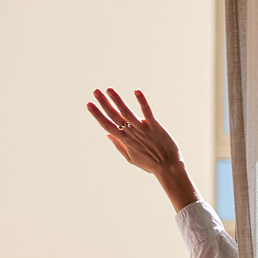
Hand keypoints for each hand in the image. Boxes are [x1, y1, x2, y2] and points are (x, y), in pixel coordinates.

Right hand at [86, 88, 196, 210]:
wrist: (168, 168)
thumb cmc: (150, 164)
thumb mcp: (131, 158)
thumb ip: (119, 145)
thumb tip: (108, 134)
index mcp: (125, 141)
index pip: (107, 125)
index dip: (97, 115)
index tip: (89, 104)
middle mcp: (132, 134)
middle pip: (114, 116)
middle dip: (104, 103)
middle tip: (95, 91)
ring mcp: (143, 129)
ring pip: (127, 113)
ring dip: (117, 100)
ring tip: (109, 89)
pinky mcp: (155, 126)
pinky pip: (147, 112)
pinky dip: (142, 101)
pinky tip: (136, 91)